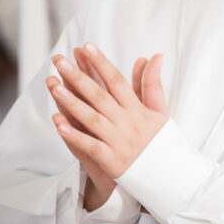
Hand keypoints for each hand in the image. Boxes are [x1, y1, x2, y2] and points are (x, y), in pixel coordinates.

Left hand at [47, 44, 167, 180]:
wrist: (169, 176)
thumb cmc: (161, 140)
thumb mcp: (160, 110)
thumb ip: (152, 83)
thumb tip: (155, 56)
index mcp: (137, 109)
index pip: (117, 81)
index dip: (101, 63)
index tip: (86, 47)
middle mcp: (127, 123)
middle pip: (99, 96)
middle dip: (79, 77)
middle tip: (60, 61)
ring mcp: (118, 141)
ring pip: (91, 119)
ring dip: (72, 102)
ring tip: (54, 86)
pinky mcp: (111, 160)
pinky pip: (90, 146)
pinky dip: (74, 135)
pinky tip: (58, 124)